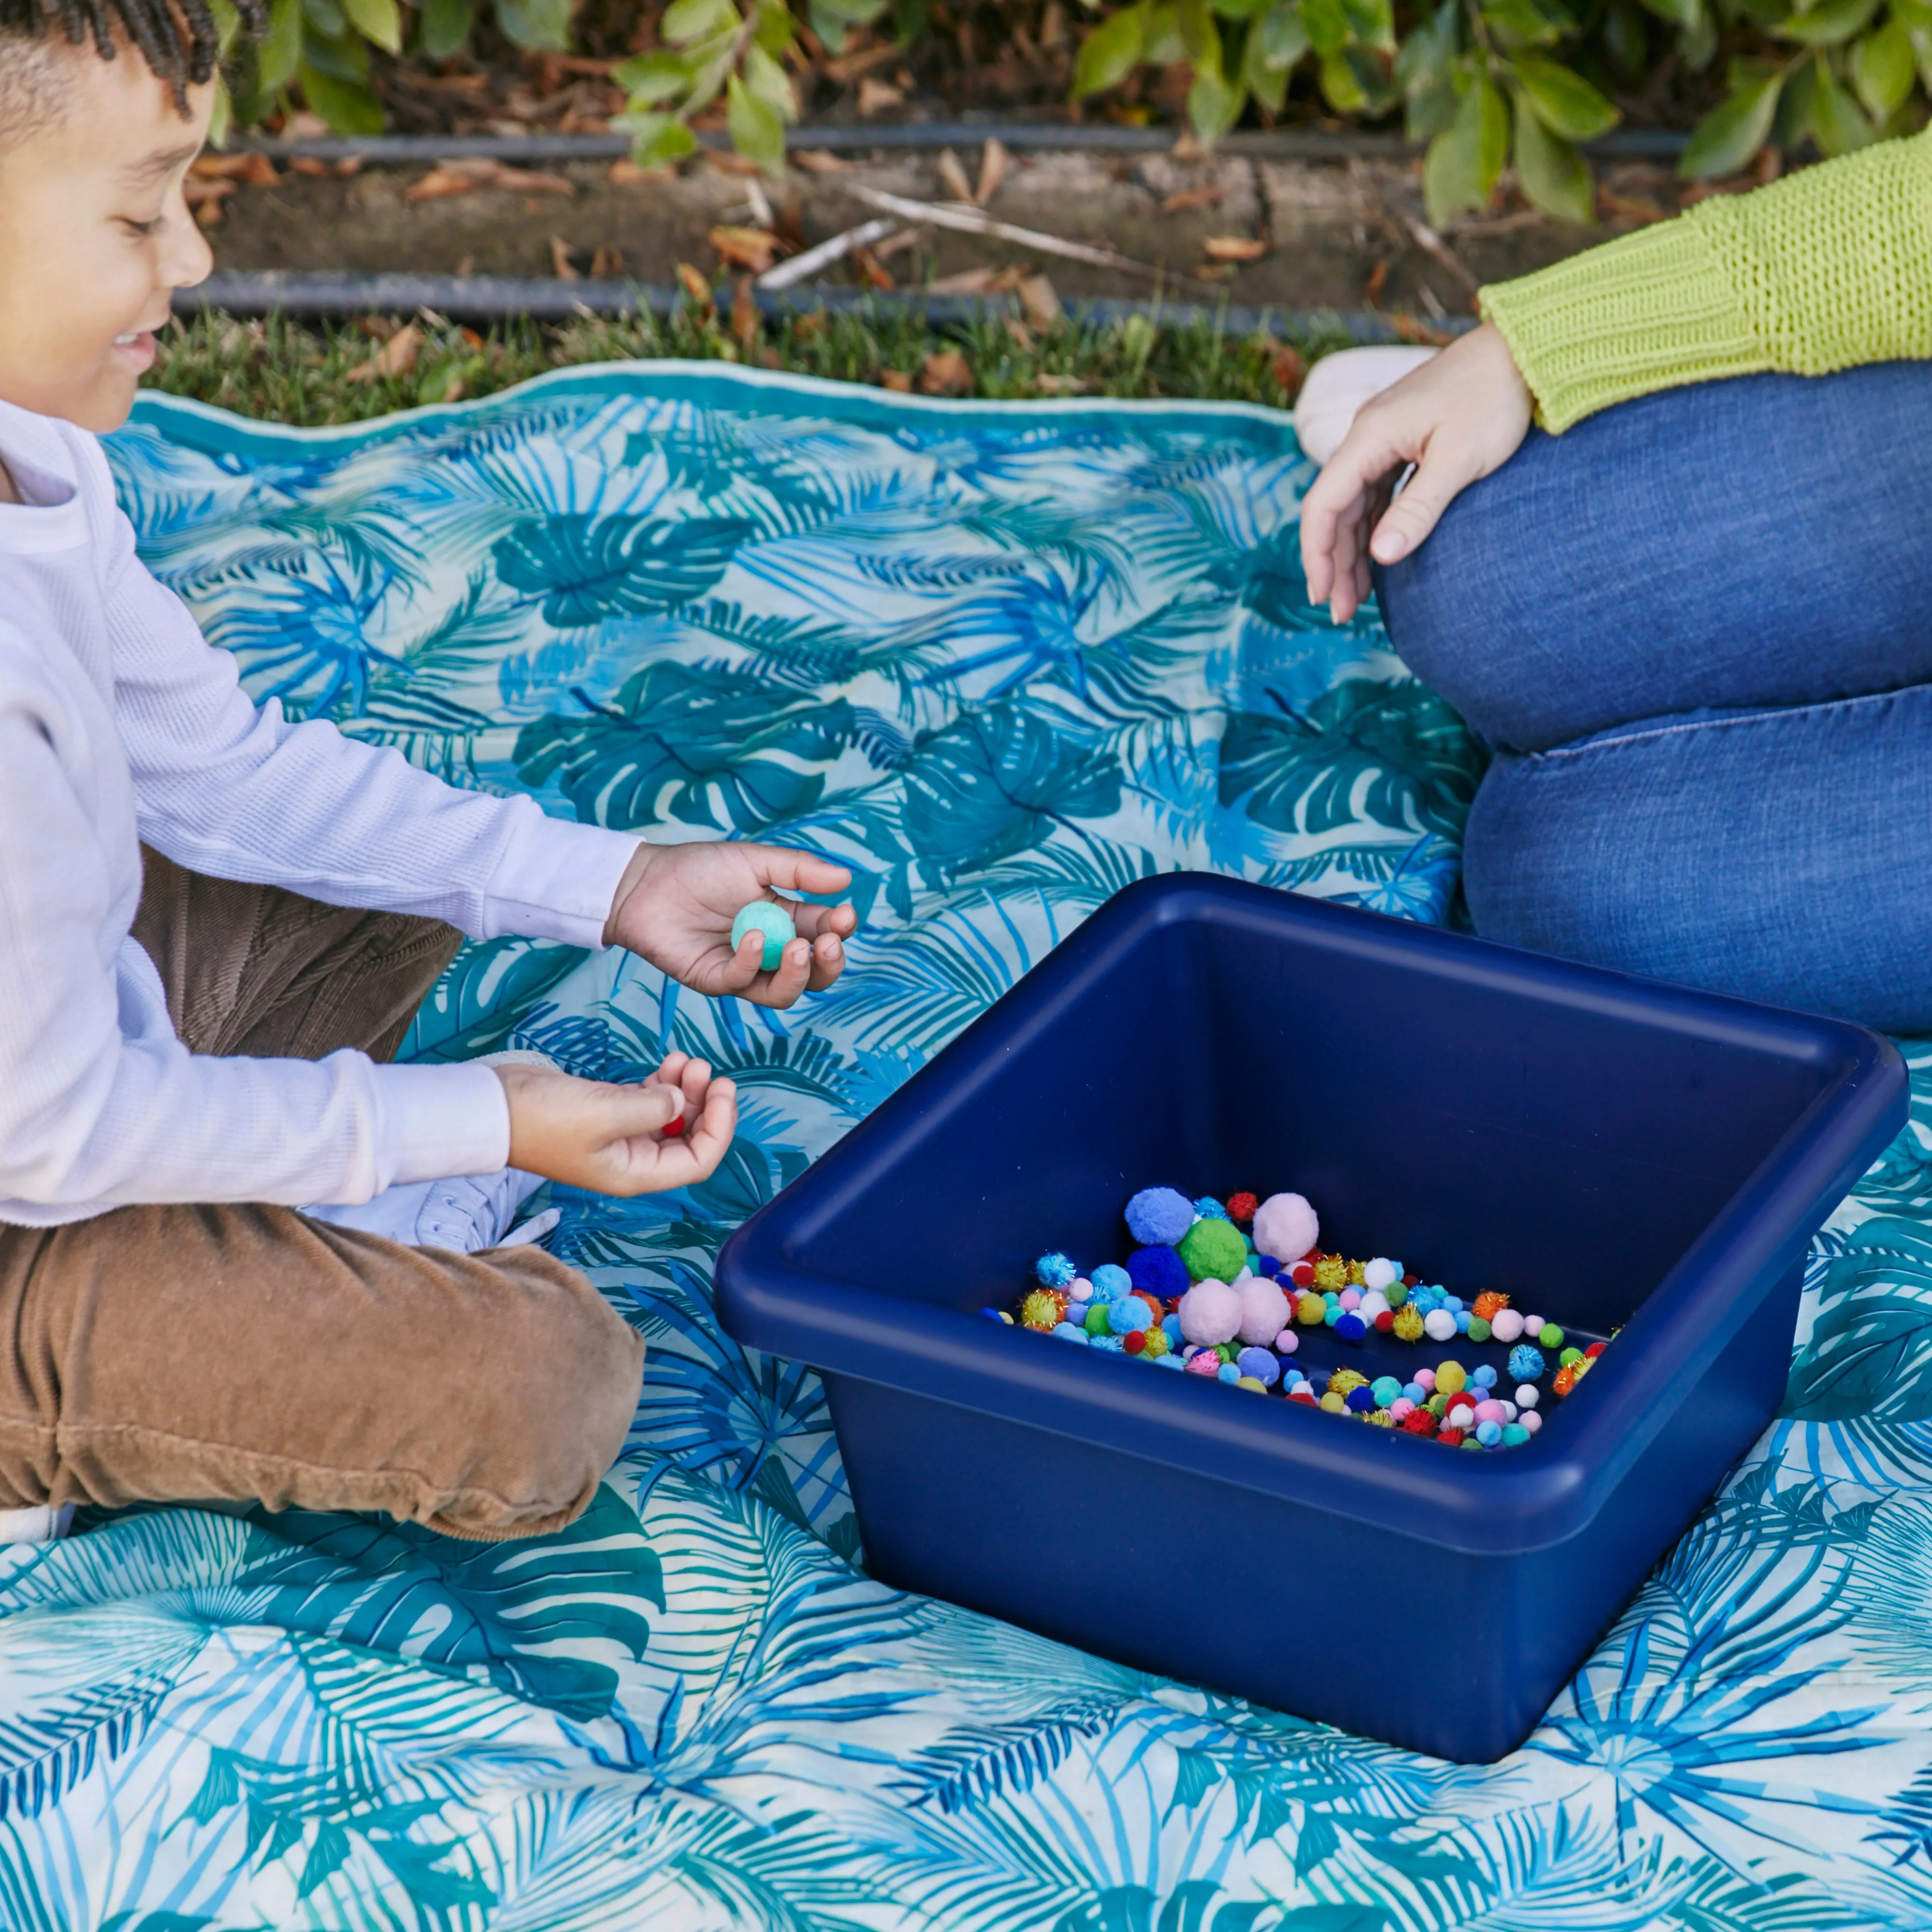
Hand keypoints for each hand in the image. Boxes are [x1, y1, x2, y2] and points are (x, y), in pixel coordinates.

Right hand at [496, 1054, 736, 1195]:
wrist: (492, 1107)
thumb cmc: (543, 1118)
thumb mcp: (606, 1112)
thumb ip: (653, 1108)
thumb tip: (678, 1100)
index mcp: (636, 1173)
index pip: (698, 1161)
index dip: (719, 1128)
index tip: (723, 1089)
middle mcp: (632, 1160)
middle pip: (688, 1137)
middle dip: (703, 1103)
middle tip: (704, 1067)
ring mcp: (619, 1136)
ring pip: (670, 1116)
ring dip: (684, 1088)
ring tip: (685, 1059)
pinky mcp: (607, 1112)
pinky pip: (649, 1101)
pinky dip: (662, 1083)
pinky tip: (668, 1064)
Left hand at [604, 840, 857, 1008]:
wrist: (646, 882)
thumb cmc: (699, 868)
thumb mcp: (755, 860)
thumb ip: (799, 870)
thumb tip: (846, 878)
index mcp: (787, 920)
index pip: (825, 934)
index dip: (840, 929)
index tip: (844, 914)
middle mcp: (771, 951)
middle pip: (815, 975)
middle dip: (830, 963)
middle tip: (829, 942)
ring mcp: (744, 970)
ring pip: (785, 992)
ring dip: (799, 975)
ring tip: (799, 949)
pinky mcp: (715, 981)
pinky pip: (743, 983)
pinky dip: (751, 962)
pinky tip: (750, 936)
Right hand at [1299, 323, 1533, 623]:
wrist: (1522, 351)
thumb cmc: (1494, 399)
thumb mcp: (1459, 460)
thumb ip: (1418, 508)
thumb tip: (1381, 556)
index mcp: (1370, 436)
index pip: (1324, 503)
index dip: (1317, 553)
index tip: (1323, 595)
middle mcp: (1367, 435)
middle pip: (1334, 508)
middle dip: (1333, 562)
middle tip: (1340, 612)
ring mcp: (1384, 437)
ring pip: (1354, 503)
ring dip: (1351, 549)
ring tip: (1355, 595)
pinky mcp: (1404, 440)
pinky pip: (1375, 492)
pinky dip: (1372, 527)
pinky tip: (1378, 554)